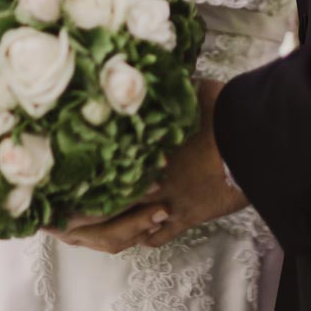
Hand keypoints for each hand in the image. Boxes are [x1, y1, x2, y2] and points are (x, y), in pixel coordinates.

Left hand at [48, 81, 245, 254]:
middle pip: (105, 207)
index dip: (76, 179)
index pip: (98, 172)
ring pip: (127, 227)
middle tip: (57, 219)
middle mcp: (148, 181)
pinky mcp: (188, 216)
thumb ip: (160, 93)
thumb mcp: (186, 90)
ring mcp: (166, 202)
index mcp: (142, 150)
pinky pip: (158, 236)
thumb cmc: (222, 110)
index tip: (56, 184)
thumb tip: (146, 73)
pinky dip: (145, 236)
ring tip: (90, 232)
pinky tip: (138, 235)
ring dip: (109, 230)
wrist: (254, 138)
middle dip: (79, 215)